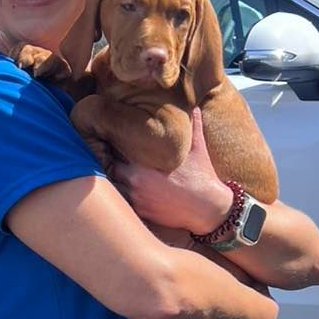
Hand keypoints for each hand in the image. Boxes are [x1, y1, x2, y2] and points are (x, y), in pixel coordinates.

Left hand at [110, 108, 233, 232]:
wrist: (208, 208)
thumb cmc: (202, 176)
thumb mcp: (197, 147)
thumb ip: (193, 125)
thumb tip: (193, 106)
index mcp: (144, 164)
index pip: (116, 150)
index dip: (114, 145)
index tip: (117, 140)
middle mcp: (136, 182)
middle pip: (110, 168)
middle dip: (112, 162)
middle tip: (115, 157)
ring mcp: (137, 199)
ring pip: (114, 187)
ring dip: (115, 180)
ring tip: (120, 173)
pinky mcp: (141, 213)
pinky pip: (123, 203)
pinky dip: (123, 196)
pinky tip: (128, 189)